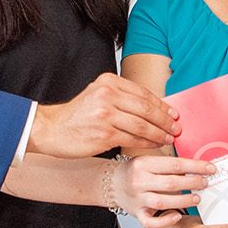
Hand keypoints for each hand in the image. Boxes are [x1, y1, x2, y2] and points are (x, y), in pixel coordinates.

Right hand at [30, 73, 178, 156]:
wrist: (50, 130)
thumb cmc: (76, 116)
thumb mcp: (97, 95)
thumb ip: (121, 97)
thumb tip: (153, 107)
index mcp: (108, 82)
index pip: (143, 93)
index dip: (161, 105)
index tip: (173, 114)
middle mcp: (108, 95)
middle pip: (146, 108)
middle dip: (165, 120)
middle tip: (176, 127)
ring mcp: (106, 114)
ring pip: (142, 124)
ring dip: (159, 133)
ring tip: (169, 138)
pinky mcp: (104, 133)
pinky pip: (133, 138)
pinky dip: (147, 143)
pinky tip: (154, 145)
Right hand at [113, 155, 214, 227]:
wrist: (113, 184)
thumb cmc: (137, 171)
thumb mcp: (149, 159)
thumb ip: (169, 163)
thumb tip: (199, 166)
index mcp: (143, 163)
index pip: (174, 164)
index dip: (195, 167)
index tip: (210, 168)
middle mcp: (139, 181)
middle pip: (170, 183)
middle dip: (192, 183)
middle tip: (205, 183)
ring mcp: (137, 199)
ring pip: (162, 202)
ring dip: (183, 201)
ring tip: (197, 198)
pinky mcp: (137, 214)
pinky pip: (151, 221)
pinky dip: (165, 221)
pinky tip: (177, 216)